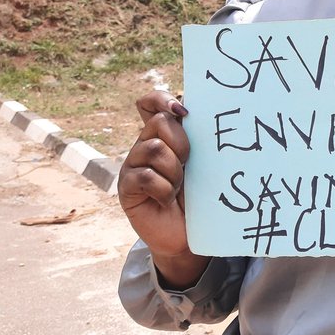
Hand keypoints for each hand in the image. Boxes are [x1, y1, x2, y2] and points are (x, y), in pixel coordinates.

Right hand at [116, 91, 207, 288]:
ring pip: (154, 149)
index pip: (150, 102)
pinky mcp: (126, 187)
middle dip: (181, 143)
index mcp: (163, 135)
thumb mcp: (204, 162)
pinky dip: (163, 190)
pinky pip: (145, 176)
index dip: (163, 99)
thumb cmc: (200, 196)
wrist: (187, 235)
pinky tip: (166, 200)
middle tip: (189, 164)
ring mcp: (132, 165)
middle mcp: (144, 145)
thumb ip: (201, 138)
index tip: (184, 113)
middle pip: (159, 122)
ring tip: (179, 187)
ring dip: (174, 171)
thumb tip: (208, 110)